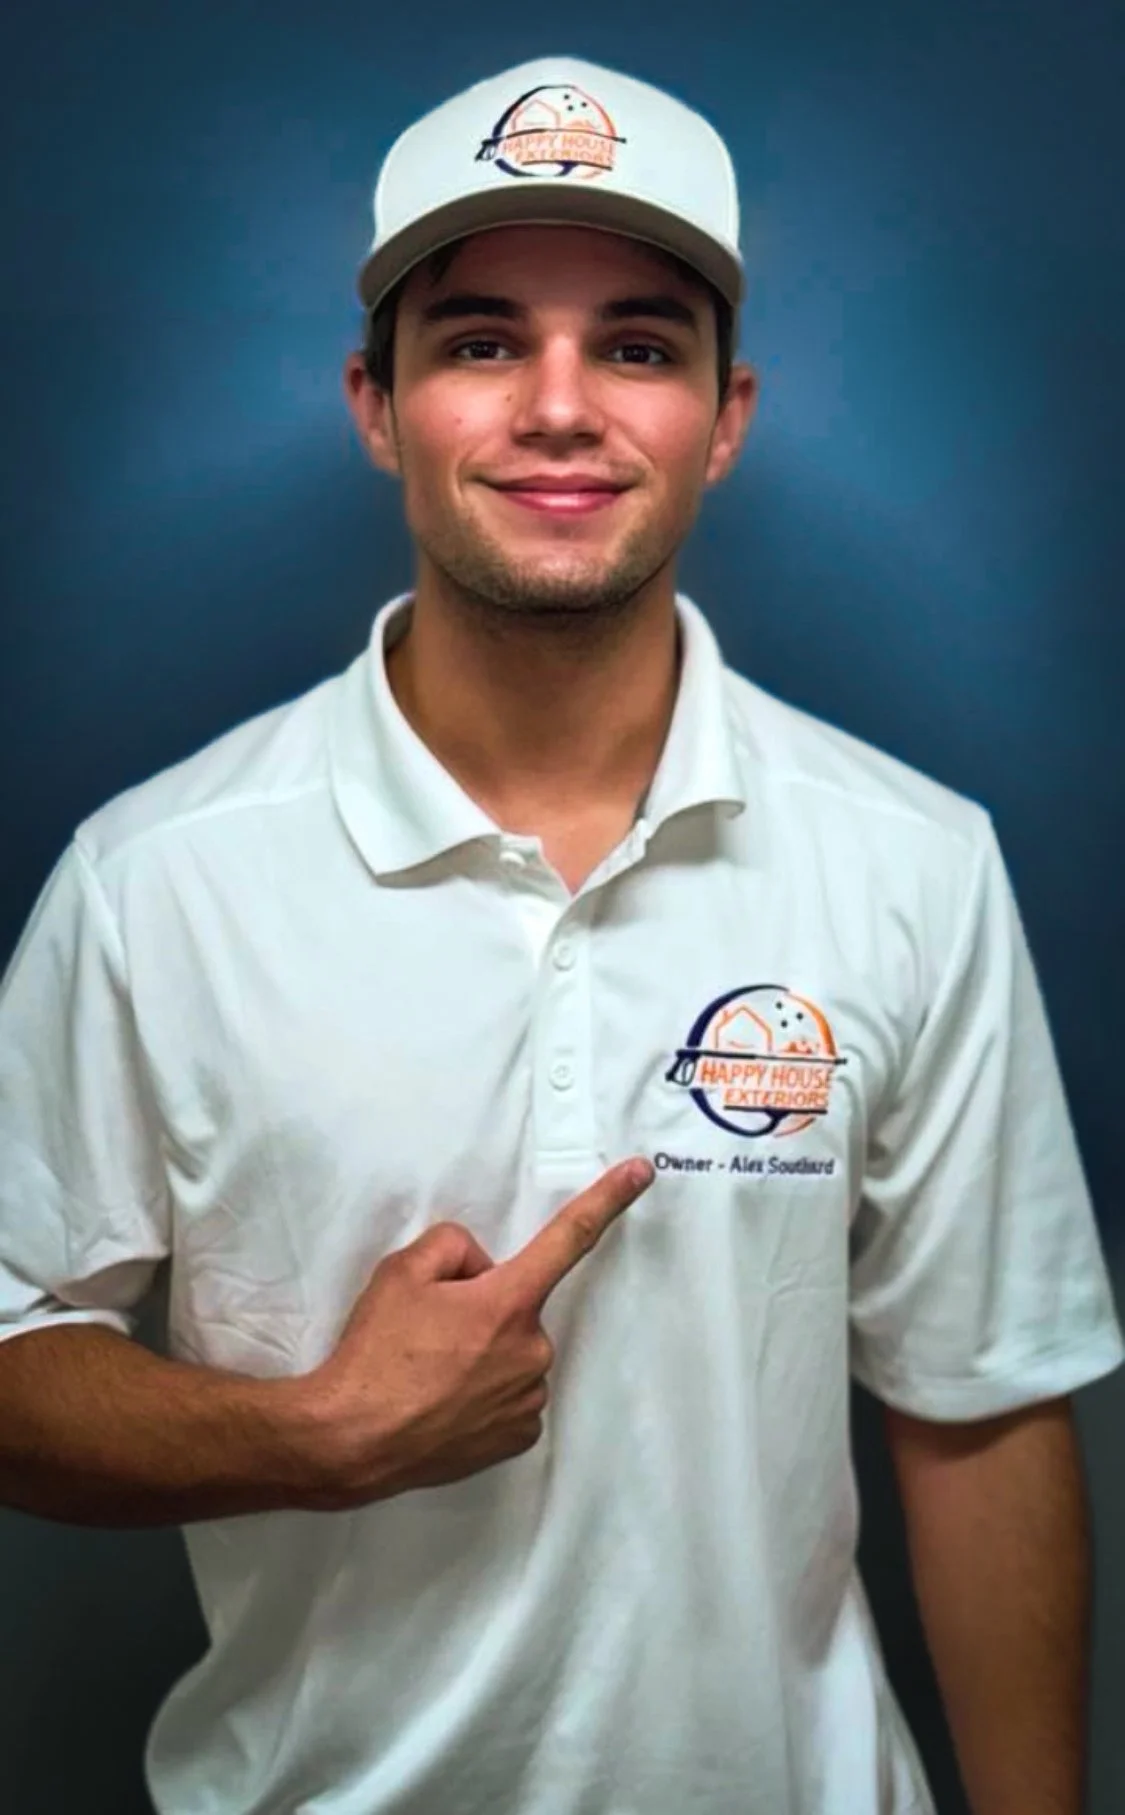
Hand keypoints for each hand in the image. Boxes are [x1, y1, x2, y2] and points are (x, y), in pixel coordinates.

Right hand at [303, 1157, 654, 1507]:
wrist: (352, 1440)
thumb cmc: (376, 1353)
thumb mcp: (401, 1271)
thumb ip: (453, 1246)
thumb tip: (480, 1269)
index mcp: (508, 1302)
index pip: (569, 1237)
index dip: (608, 1199)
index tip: (642, 1171)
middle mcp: (532, 1349)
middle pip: (516, 1306)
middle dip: (483, 1308)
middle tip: (429, 1333)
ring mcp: (529, 1398)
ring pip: (514, 1352)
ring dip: (484, 1353)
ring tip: (429, 1373)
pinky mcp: (519, 1437)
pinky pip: (512, 1394)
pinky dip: (485, 1392)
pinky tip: (446, 1402)